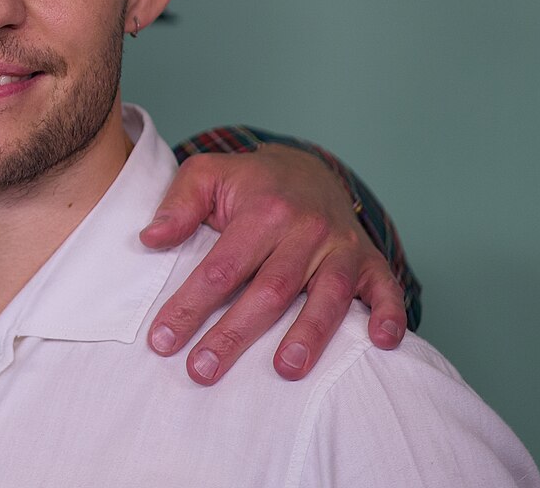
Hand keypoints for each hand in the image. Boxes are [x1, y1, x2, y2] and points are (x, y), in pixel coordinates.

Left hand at [140, 144, 407, 383]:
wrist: (307, 168)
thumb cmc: (248, 182)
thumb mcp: (205, 174)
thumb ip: (177, 206)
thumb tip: (150, 240)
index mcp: (261, 210)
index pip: (220, 267)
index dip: (190, 305)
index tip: (162, 340)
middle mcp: (305, 230)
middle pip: (268, 291)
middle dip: (234, 334)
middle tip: (203, 371)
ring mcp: (341, 247)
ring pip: (327, 296)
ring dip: (309, 335)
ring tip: (286, 370)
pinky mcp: (371, 261)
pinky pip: (386, 289)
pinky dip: (390, 315)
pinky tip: (382, 343)